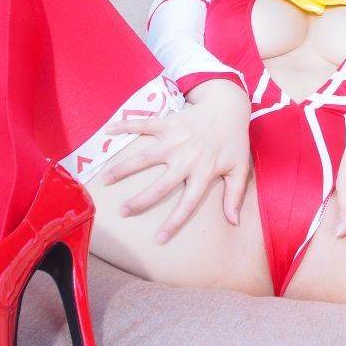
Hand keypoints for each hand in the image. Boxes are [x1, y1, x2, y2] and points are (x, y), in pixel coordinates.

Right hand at [100, 84, 251, 241]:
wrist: (229, 106)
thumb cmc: (234, 140)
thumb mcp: (240, 169)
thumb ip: (235, 195)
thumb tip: (233, 222)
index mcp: (203, 173)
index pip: (188, 204)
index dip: (174, 222)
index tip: (159, 239)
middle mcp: (186, 159)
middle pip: (160, 185)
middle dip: (140, 200)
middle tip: (122, 211)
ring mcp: (175, 140)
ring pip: (145, 158)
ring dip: (124, 168)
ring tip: (105, 179)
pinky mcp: (168, 122)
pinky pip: (144, 124)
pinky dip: (125, 126)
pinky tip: (108, 131)